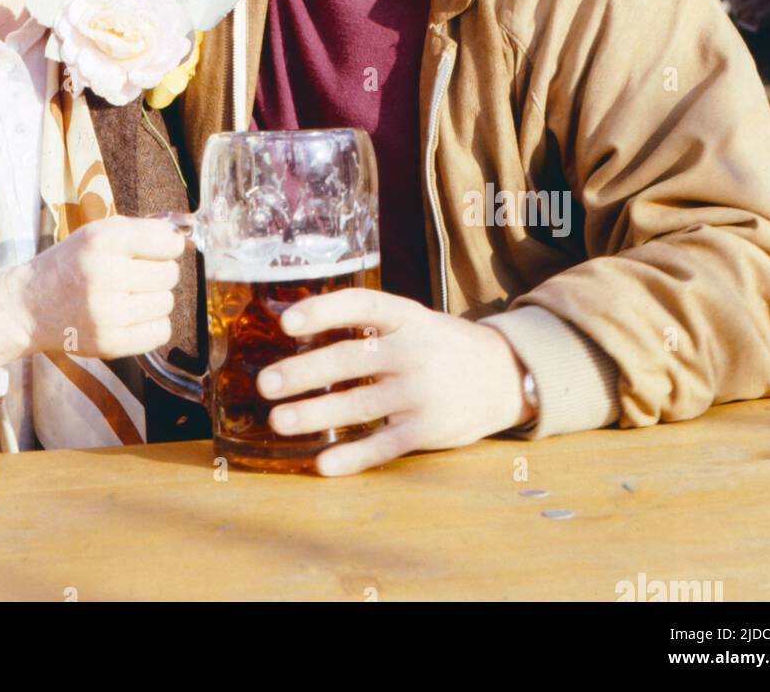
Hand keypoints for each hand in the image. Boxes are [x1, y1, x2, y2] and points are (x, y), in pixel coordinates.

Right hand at [0, 216, 184, 364]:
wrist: (29, 306)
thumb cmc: (70, 264)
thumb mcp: (97, 233)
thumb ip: (142, 230)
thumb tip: (185, 237)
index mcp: (102, 241)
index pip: (168, 243)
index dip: (168, 246)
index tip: (156, 249)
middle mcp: (105, 275)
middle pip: (170, 275)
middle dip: (159, 272)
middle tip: (136, 274)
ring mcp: (107, 313)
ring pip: (167, 303)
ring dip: (155, 298)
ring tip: (129, 295)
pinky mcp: (109, 344)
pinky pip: (161, 332)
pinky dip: (153, 324)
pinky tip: (131, 316)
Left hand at [256, 290, 534, 476]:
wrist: (502, 375)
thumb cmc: (437, 344)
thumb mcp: (410, 321)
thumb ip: (363, 325)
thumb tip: (288, 319)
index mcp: (405, 316)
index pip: (359, 306)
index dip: (322, 311)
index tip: (287, 323)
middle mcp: (413, 350)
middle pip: (349, 359)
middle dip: (304, 372)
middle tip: (266, 383)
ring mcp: (421, 392)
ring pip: (359, 405)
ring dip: (315, 415)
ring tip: (279, 421)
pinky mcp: (428, 429)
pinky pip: (384, 445)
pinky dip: (352, 456)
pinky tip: (323, 463)